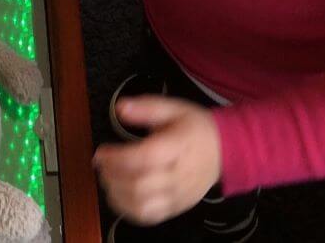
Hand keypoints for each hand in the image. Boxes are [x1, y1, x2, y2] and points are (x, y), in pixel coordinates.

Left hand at [94, 96, 222, 225]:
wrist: (224, 151)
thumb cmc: (195, 128)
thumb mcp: (174, 108)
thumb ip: (147, 107)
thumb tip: (120, 108)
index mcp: (179, 147)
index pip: (146, 158)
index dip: (119, 158)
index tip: (101, 151)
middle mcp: (179, 176)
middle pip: (141, 185)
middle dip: (113, 176)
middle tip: (101, 164)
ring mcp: (179, 196)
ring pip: (143, 206)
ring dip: (117, 195)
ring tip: (107, 179)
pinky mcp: (176, 208)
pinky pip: (149, 217)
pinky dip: (127, 210)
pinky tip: (118, 195)